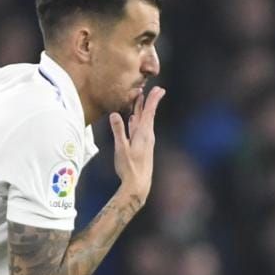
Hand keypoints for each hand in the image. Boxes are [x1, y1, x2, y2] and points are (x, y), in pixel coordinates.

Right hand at [108, 86, 164, 203]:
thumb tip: (114, 114)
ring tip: (141, 100)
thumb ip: (118, 131)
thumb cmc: (130, 168)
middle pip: (148, 114)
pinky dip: (137, 121)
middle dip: (149, 101)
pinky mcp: (141, 147)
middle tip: (156, 89)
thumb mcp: (121, 148)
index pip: (149, 112)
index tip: (159, 89)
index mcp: (143, 134)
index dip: (153, 100)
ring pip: (143, 121)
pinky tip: (134, 120)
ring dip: (142, 110)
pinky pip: (139, 129)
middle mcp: (146, 136)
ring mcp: (144, 141)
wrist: (138, 185)